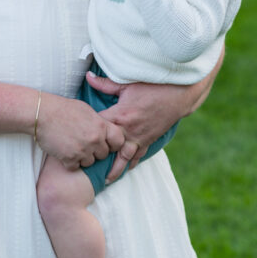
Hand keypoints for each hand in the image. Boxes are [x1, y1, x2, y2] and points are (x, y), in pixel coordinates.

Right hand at [35, 92, 124, 170]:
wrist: (42, 113)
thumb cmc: (63, 109)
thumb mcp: (87, 110)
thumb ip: (99, 123)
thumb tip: (107, 132)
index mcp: (101, 126)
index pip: (119, 141)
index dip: (113, 144)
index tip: (105, 143)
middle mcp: (95, 139)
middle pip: (103, 155)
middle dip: (95, 152)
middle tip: (82, 143)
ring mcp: (83, 150)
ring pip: (90, 163)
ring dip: (82, 158)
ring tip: (71, 146)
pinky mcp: (70, 158)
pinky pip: (75, 167)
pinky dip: (69, 162)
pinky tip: (63, 151)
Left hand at [85, 56, 222, 181]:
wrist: (179, 94)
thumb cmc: (152, 86)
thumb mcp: (127, 83)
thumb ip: (105, 84)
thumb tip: (87, 76)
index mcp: (121, 115)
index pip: (99, 127)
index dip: (87, 131)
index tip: (77, 136)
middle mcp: (129, 130)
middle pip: (110, 149)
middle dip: (99, 158)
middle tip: (86, 168)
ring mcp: (140, 137)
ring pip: (125, 157)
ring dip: (116, 169)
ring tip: (106, 180)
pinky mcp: (149, 139)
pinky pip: (139, 154)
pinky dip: (132, 163)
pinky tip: (126, 169)